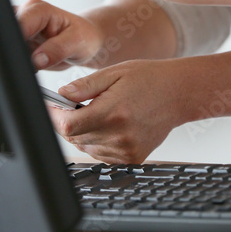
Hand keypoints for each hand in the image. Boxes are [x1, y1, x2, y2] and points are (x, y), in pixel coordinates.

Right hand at [15, 0, 104, 69]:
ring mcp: (20, 27)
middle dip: (16, 52)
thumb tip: (37, 59)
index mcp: (38, 9)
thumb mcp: (78, 42)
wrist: (85, 41)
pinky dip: (19, 62)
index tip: (28, 60)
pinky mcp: (18, 40)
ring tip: (37, 62)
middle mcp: (25, 15)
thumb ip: (58, 49)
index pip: (18, 24)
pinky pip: (10, 53)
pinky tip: (33, 64)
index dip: (18, 43)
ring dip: (17, 58)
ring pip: (5, 44)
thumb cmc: (84, 36)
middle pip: (7, 34)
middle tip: (34, 64)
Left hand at [49, 59, 189, 163]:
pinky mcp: (132, 159)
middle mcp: (120, 136)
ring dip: (82, 132)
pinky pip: (100, 154)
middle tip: (72, 105)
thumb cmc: (149, 79)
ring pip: (85, 147)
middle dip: (66, 121)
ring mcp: (126, 151)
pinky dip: (96, 141)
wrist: (179, 94)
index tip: (51, 106)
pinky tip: (108, 125)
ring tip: (97, 112)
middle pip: (74, 138)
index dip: (54, 116)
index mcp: (113, 112)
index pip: (68, 125)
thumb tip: (61, 95)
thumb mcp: (114, 72)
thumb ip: (84, 86)